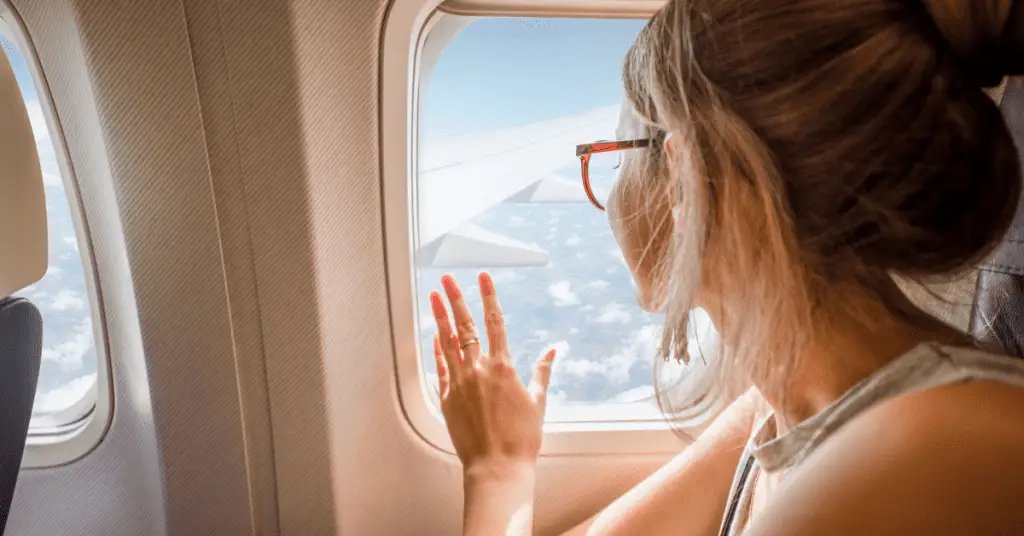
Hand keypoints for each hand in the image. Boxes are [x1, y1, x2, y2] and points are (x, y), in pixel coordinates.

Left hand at [429, 272, 557, 472]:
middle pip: (465, 326)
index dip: (488, 296)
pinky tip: (433, 336)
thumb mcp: (538, 401)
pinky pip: (441, 368)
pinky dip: (437, 350)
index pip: (494, 322)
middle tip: (447, 279)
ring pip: (447, 343)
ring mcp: (460, 383)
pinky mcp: (448, 399)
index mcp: (503, 368)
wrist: (498, 467)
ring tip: (432, 296)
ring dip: (440, 317)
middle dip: (456, 298)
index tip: (483, 277)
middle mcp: (479, 371)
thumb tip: (553, 350)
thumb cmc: (522, 438)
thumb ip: (542, 372)